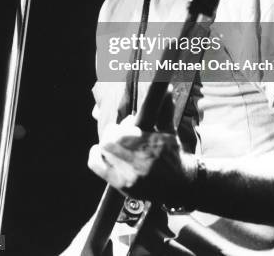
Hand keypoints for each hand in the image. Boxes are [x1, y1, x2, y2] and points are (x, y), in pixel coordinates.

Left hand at [88, 92, 196, 206]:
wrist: (178, 186)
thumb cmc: (172, 155)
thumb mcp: (170, 132)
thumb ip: (165, 110)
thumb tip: (166, 89)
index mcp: (153, 145)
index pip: (131, 126)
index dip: (127, 122)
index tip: (133, 119)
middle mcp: (140, 161)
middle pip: (112, 138)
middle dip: (115, 131)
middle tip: (123, 131)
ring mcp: (129, 175)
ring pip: (104, 148)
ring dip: (107, 141)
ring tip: (116, 141)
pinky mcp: (120, 185)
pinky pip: (96, 166)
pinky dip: (95, 156)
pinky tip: (101, 151)